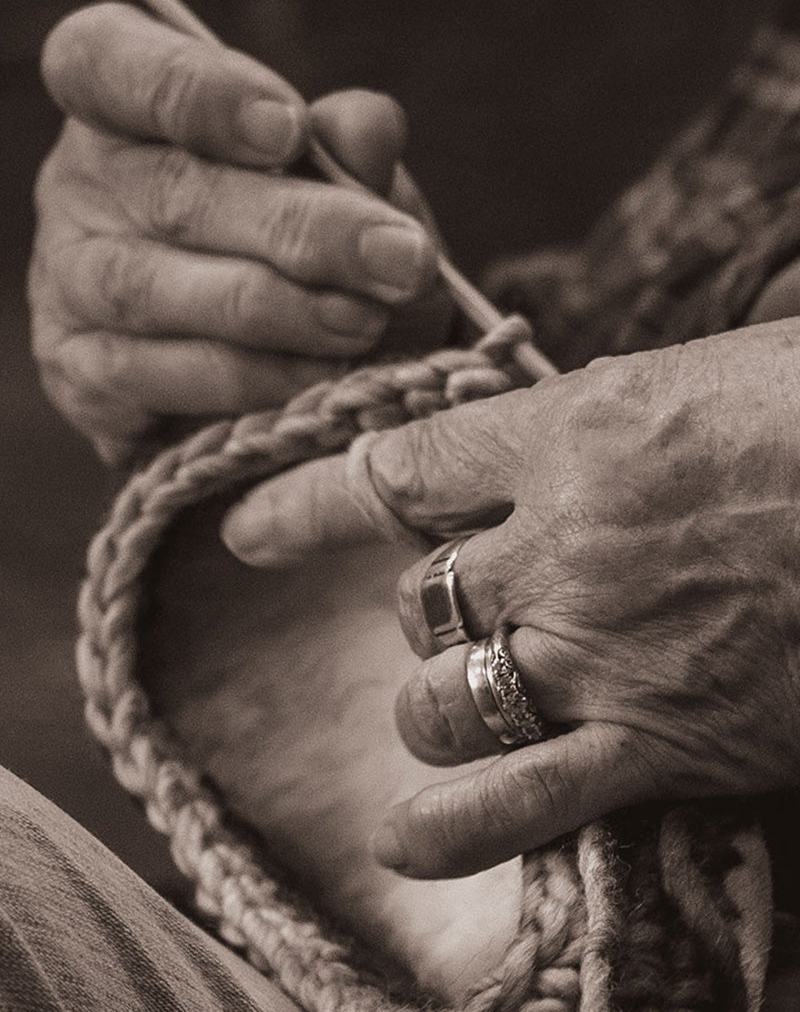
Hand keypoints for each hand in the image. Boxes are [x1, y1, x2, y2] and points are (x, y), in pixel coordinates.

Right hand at [32, 2, 445, 462]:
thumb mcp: (341, 190)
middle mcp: (78, 185)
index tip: (292, 130)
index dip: (195, 90)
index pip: (107, 62)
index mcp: (122, 105)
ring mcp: (67, 283)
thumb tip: (370, 127)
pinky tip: (315, 380)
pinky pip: (152, 378)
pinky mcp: (81, 374)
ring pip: (153, 290)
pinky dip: (244, 380)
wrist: (287, 367)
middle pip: (170, 191)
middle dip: (299, 228)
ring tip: (365, 323)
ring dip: (275, 311)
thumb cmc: (304, 247)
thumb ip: (350, 152)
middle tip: (399, 259)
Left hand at [221, 320, 799, 877]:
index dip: (309, 498)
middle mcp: (562, 543)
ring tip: (448, 697)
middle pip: (419, 593)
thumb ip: (611, 408)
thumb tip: (568, 416)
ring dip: (430, 700)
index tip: (251, 526)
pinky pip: (524, 797)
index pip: (401, 467)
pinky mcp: (661, 737)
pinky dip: (454, 827)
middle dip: (419, 605)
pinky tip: (404, 841)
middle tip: (458, 603)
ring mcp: (603, 646)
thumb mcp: (708, 374)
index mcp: (571, 433)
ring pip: (444, 694)